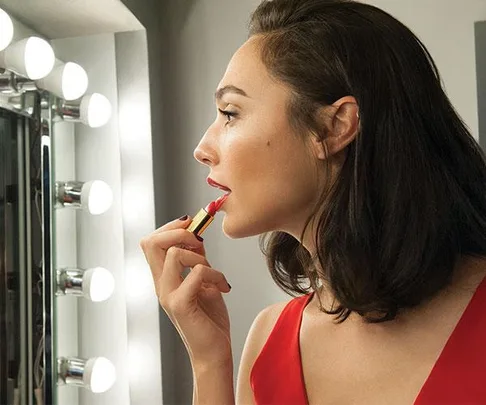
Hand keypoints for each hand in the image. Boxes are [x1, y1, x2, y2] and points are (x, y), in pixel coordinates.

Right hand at [140, 216, 231, 365]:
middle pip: (151, 243)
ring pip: (173, 254)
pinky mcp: (181, 306)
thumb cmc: (209, 318)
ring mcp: (168, 295)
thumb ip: (197, 260)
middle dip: (179, 231)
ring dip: (200, 256)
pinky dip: (214, 274)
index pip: (150, 242)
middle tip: (199, 240)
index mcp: (163, 278)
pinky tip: (223, 287)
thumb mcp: (204, 280)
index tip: (191, 225)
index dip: (170, 227)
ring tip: (213, 272)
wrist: (214, 352)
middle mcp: (161, 285)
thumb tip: (197, 236)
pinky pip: (195, 274)